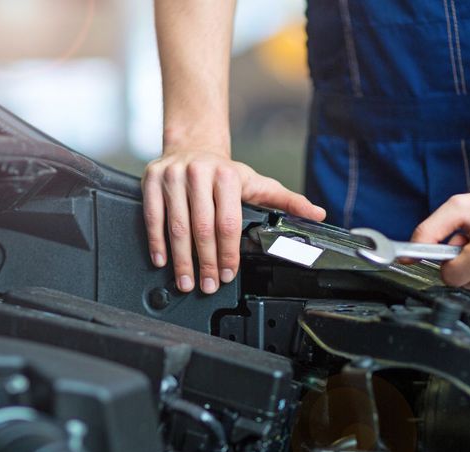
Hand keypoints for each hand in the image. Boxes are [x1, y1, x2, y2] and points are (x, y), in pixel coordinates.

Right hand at [142, 150, 325, 293]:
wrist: (193, 147)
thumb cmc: (225, 173)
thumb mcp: (259, 184)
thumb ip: (288, 201)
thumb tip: (318, 214)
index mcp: (228, 176)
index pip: (228, 224)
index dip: (228, 254)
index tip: (228, 275)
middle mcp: (199, 173)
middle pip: (202, 229)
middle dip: (206, 263)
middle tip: (208, 286)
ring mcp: (173, 176)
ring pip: (177, 226)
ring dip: (181, 260)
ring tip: (186, 282)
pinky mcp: (151, 180)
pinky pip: (152, 216)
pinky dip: (157, 242)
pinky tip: (162, 261)